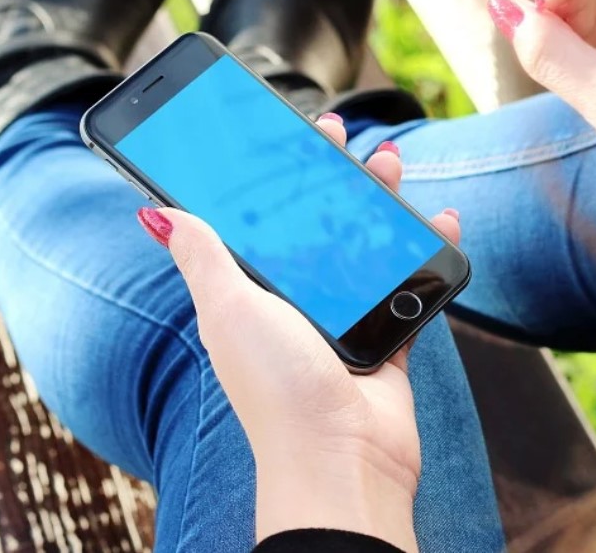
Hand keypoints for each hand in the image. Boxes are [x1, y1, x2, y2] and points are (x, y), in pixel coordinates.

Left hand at [137, 116, 460, 551]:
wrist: (342, 458)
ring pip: (365, 246)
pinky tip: (440, 221)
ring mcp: (343, 320)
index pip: (259, 222)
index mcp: (252, 294)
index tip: (281, 136)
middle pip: (316, 225)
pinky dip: (425, 251)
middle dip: (329, 177)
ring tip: (390, 163)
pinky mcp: (386, 338)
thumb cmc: (277, 387)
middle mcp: (296, 304)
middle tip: (338, 136)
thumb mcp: (229, 309)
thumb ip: (203, 256)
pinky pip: (408, 285)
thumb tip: (155, 214)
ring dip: (380, 202)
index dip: (269, 178)